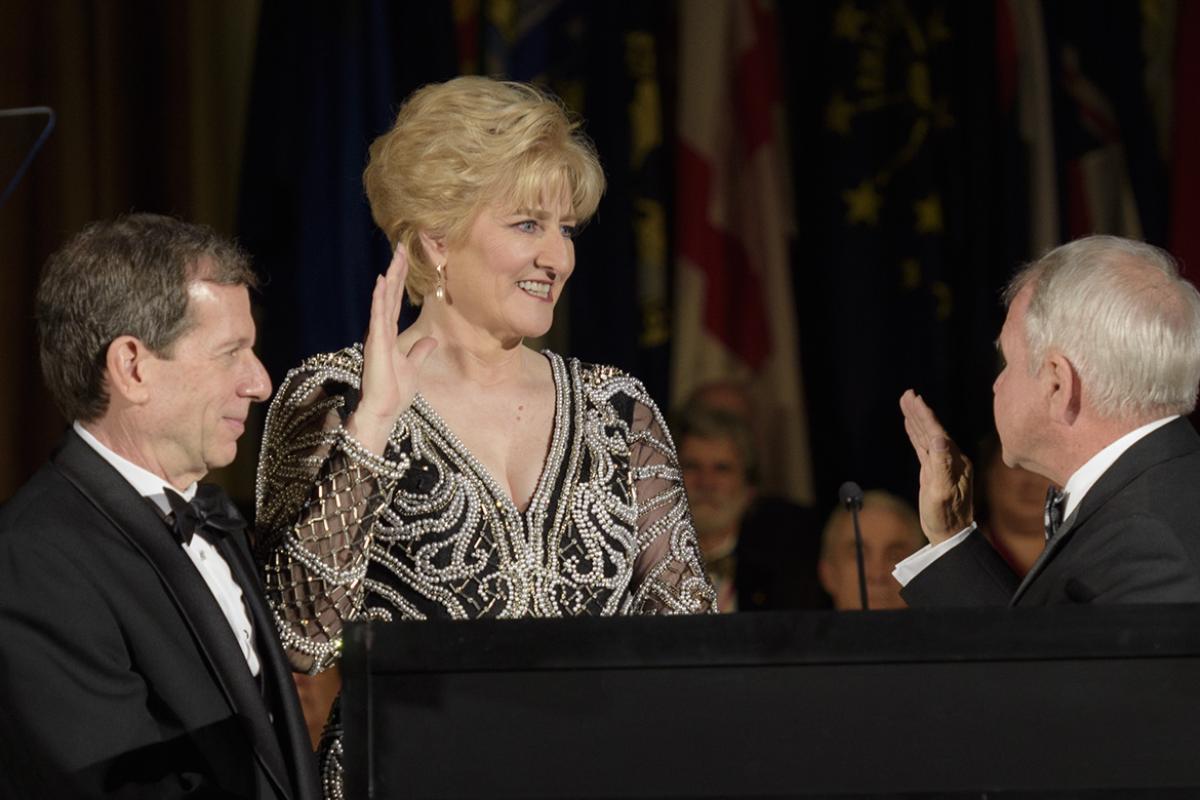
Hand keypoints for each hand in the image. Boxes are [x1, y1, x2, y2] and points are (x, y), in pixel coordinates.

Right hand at [347, 247, 436, 454]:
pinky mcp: (376, 343)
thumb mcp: (413, 367)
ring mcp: (377, 335)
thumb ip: (420, 351)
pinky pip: (378, 316)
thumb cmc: (395, 393)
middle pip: (390, 294)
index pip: (395, 301)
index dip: (400, 280)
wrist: (384, 411)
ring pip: (384, 299)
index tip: (405, 260)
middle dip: (396, 271)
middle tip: (401, 246)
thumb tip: (430, 340)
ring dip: (390, 277)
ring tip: (395, 255)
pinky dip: (380, 298)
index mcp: (389, 335)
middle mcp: (381, 331)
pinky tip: (382, 281)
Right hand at [899, 389, 972, 542]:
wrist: (950, 534)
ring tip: (906, 403)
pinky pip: (922, 447)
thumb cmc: (946, 516)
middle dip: (919, 412)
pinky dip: (915, 434)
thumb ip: (941, 465)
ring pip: (926, 436)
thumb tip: (938, 439)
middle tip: (907, 395)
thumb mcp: (942, 491)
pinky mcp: (932, 471)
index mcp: (954, 461)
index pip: (937, 432)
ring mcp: (941, 464)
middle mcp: (950, 459)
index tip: (915, 399)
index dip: (925, 416)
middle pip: (932, 429)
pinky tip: (909, 426)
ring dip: (916, 419)